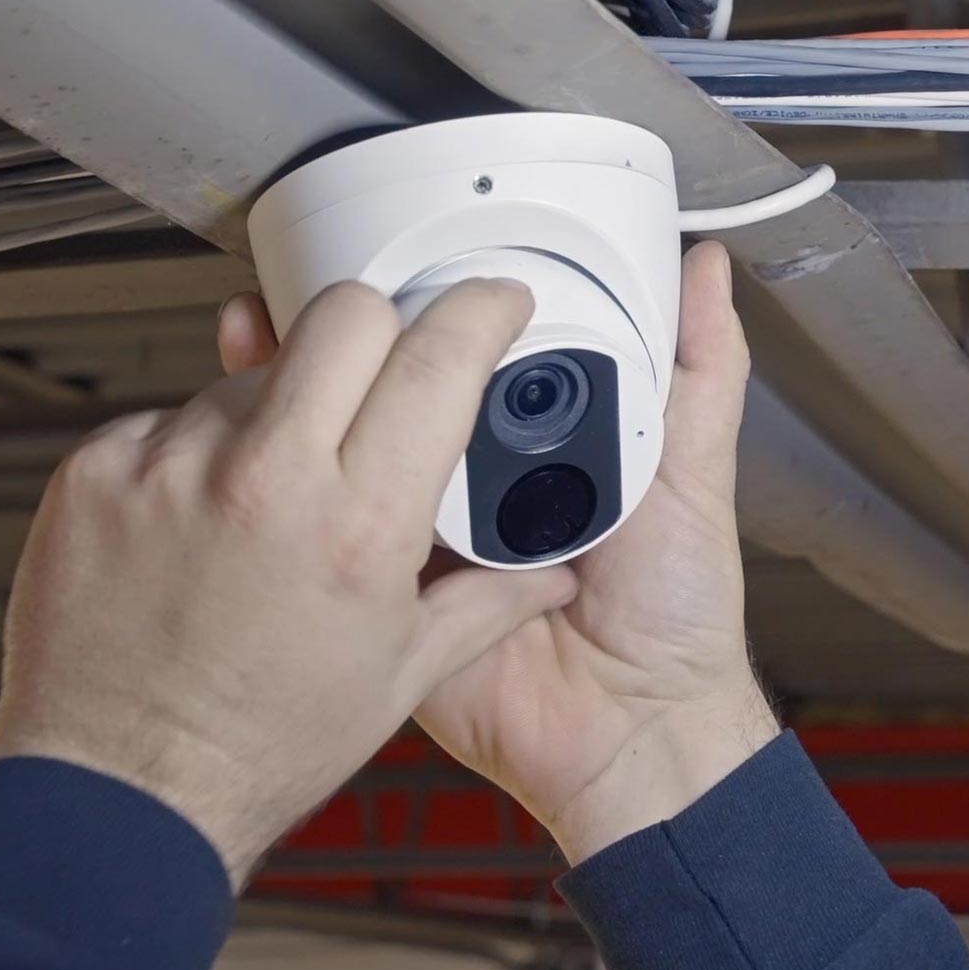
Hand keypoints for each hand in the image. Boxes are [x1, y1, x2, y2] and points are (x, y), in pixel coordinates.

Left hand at [0, 279, 577, 885]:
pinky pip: (168, 416)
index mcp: (357, 526)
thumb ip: (485, 604)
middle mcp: (263, 479)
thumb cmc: (253, 748)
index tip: (489, 304)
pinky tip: (201, 522)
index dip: (479, 312)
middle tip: (383, 370)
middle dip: (381, 325)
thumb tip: (546, 574)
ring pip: (253, 368)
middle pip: (345, 313)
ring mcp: (170, 466)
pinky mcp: (98, 470)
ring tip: (270, 498)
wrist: (117, 794)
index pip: (438, 359)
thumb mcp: (398, 677)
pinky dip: (197, 452)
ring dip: (281, 407)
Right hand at [217, 242, 777, 863]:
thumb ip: (699, 372)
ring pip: (355, 449)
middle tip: (315, 285)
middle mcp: (474, 477)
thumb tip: (707, 269)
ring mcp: (426, 531)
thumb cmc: (675, 610)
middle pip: (400, 391)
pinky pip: (338, 532)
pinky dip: (298, 489)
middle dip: (352, 338)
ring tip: (269, 326)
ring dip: (307, 395)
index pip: (474, 351)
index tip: (397, 240)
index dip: (436, 299)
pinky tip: (261, 433)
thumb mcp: (695, 470)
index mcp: (535, 438)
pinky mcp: (391, 590)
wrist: (637, 729)